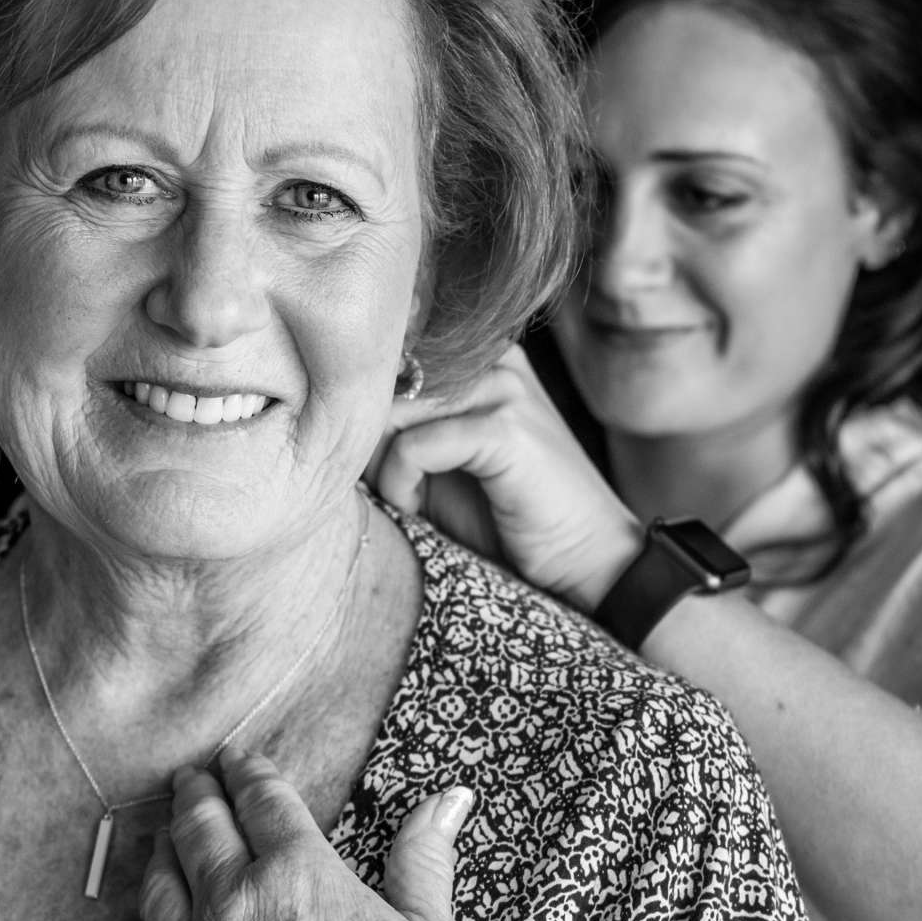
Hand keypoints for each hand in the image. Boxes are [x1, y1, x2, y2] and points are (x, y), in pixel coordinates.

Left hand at [120, 750, 489, 920]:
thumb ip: (424, 857)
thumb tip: (449, 797)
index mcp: (297, 872)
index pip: (261, 798)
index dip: (248, 770)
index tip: (238, 758)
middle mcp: (233, 904)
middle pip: (198, 828)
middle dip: (194, 794)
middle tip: (191, 778)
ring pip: (157, 886)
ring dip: (160, 851)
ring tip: (164, 838)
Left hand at [368, 345, 642, 612]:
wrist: (589, 564)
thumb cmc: (508, 520)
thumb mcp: (438, 465)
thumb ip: (395, 429)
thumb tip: (332, 415)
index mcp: (482, 356)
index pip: (390, 356)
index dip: (364, 411)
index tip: (368, 458)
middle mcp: (495, 358)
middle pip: (384, 381)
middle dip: (368, 442)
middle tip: (385, 487)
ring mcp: (504, 388)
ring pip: (391, 411)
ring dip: (382, 465)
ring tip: (407, 501)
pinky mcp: (505, 428)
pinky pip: (414, 446)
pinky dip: (402, 483)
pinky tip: (419, 509)